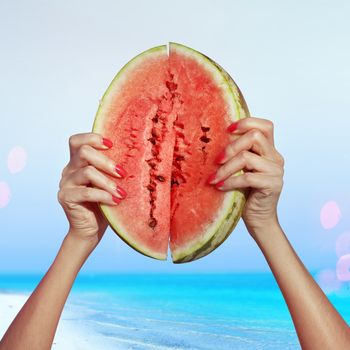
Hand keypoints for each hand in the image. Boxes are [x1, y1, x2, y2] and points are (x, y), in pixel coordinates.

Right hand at [57, 133, 126, 246]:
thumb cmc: (104, 203)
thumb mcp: (110, 182)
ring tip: (122, 193)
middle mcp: (69, 170)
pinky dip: (103, 195)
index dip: (93, 138)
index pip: (77, 141)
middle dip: (106, 161)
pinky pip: (86, 192)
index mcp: (78, 162)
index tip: (111, 144)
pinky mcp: (66, 198)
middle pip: (83, 152)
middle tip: (122, 173)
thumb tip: (135, 155)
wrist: (91, 228)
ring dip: (108, 182)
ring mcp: (66, 183)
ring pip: (86, 172)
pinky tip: (116, 202)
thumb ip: (113, 169)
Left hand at [208, 117, 283, 239]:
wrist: (258, 218)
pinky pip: (247, 178)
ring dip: (226, 168)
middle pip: (255, 136)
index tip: (227, 130)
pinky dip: (230, 182)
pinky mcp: (272, 185)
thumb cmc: (245, 192)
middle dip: (231, 147)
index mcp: (269, 150)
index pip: (265, 126)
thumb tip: (213, 140)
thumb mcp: (240, 169)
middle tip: (216, 160)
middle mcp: (275, 157)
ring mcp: (276, 171)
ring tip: (213, 178)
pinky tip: (220, 187)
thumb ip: (237, 154)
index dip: (246, 122)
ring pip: (247, 158)